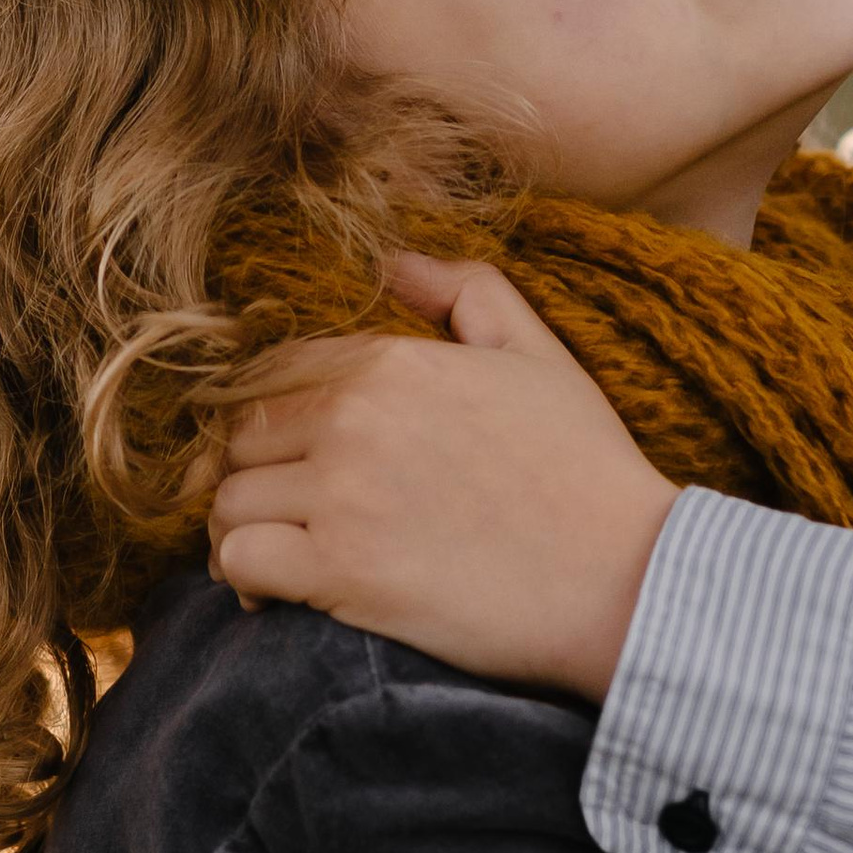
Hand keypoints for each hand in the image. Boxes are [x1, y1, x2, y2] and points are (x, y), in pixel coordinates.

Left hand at [207, 255, 680, 698]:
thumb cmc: (586, 468)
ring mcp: (340, 495)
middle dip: (258, 470)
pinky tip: (278, 591)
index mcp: (391, 362)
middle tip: (290, 506)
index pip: (274, 372)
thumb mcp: (540, 354)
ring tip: (282, 549)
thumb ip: (468, 290)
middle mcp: (353, 419)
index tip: (298, 453)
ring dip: (246, 527)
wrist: (622, 577)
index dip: (277, 414)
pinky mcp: (339, 570)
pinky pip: (238, 559)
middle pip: (241, 437)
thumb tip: (394, 262)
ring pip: (229, 500)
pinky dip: (244, 577)